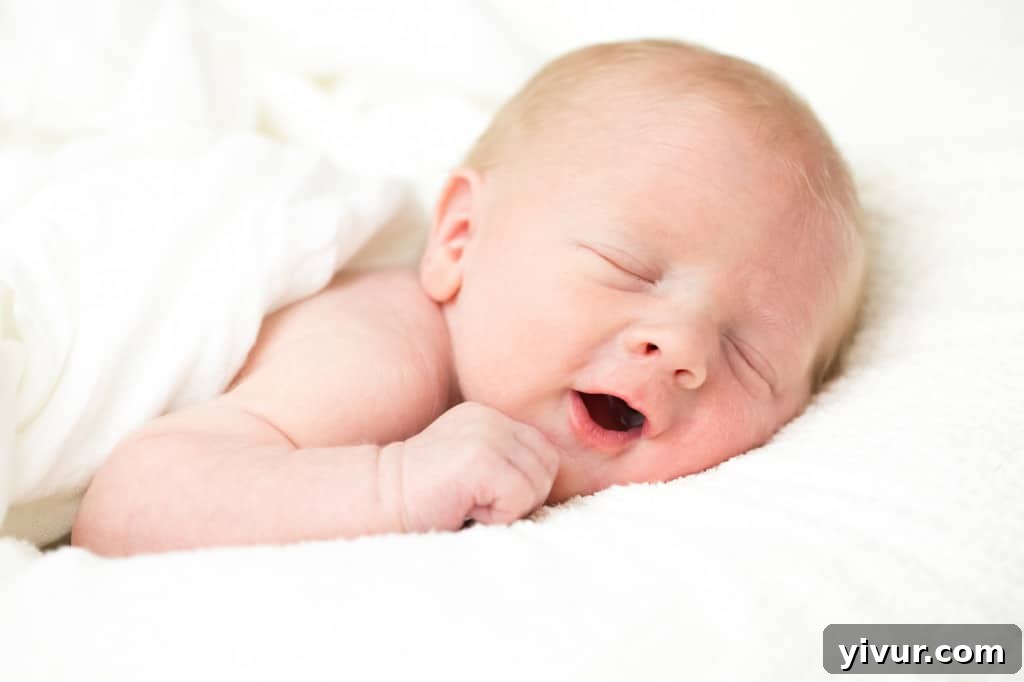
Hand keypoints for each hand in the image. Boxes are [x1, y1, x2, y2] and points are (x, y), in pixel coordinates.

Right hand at [380, 402, 561, 532]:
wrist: (377, 501)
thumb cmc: (424, 498)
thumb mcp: (470, 468)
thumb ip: (506, 463)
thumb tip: (550, 486)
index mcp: (489, 416)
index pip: (544, 451)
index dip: (525, 484)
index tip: (487, 496)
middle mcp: (491, 418)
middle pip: (548, 466)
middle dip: (524, 496)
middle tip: (481, 504)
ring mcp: (486, 434)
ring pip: (538, 483)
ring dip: (509, 508)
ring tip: (470, 504)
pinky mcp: (480, 457)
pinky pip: (520, 497)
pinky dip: (498, 516)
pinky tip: (465, 508)